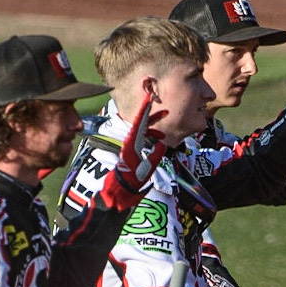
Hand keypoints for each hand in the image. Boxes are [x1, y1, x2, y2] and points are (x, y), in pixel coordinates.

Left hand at [98, 89, 166, 206]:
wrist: (120, 188)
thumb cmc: (132, 180)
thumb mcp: (147, 168)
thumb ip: (156, 155)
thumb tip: (162, 145)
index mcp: (132, 142)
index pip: (139, 121)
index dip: (144, 109)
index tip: (149, 98)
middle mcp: (130, 141)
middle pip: (142, 123)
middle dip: (153, 116)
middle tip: (165, 111)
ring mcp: (130, 144)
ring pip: (143, 130)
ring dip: (153, 128)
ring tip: (163, 132)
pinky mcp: (131, 149)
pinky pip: (142, 137)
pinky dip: (150, 136)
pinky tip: (158, 140)